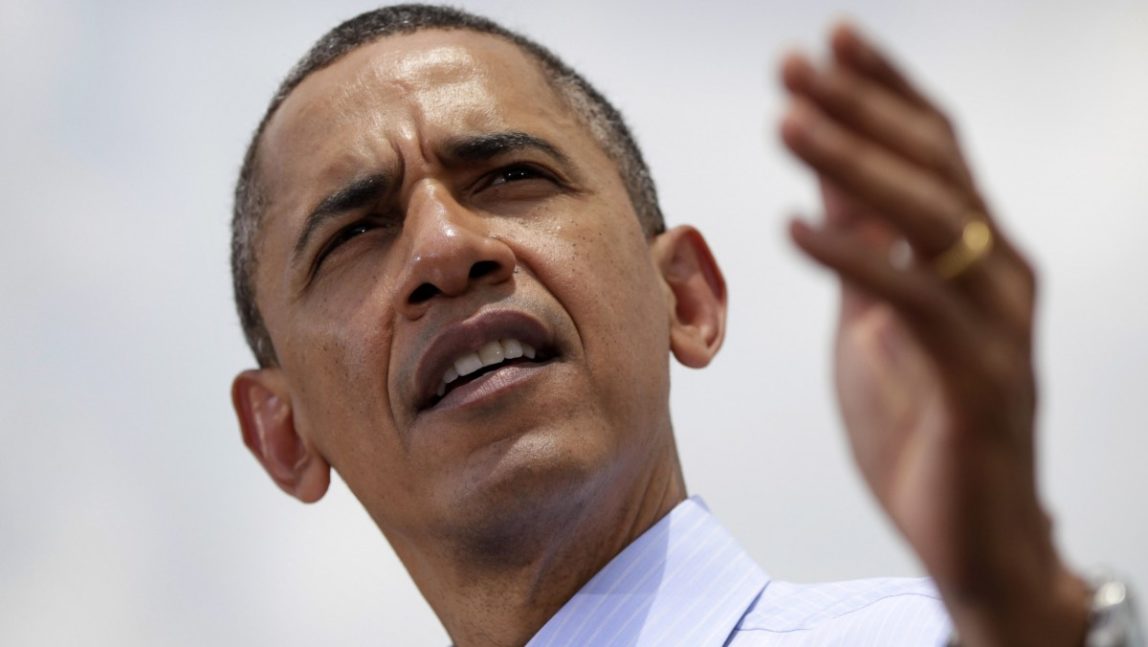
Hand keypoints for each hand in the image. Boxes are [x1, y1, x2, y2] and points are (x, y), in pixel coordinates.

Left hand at [778, 23, 1089, 645]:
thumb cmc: (926, 429)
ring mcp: (995, 324)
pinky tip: (793, 224)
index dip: (882, 92)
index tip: (829, 42)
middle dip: (861, 108)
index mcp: (972, 258)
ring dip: (854, 163)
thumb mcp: (874, 324)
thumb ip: (862, 252)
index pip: (932, 150)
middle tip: (796, 62)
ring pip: (929, 217)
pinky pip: (912, 301)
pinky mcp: (978, 378)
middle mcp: (995, 276)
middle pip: (932, 165)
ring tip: (789, 121)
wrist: (976, 541)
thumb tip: (824, 184)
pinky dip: (852, 258)